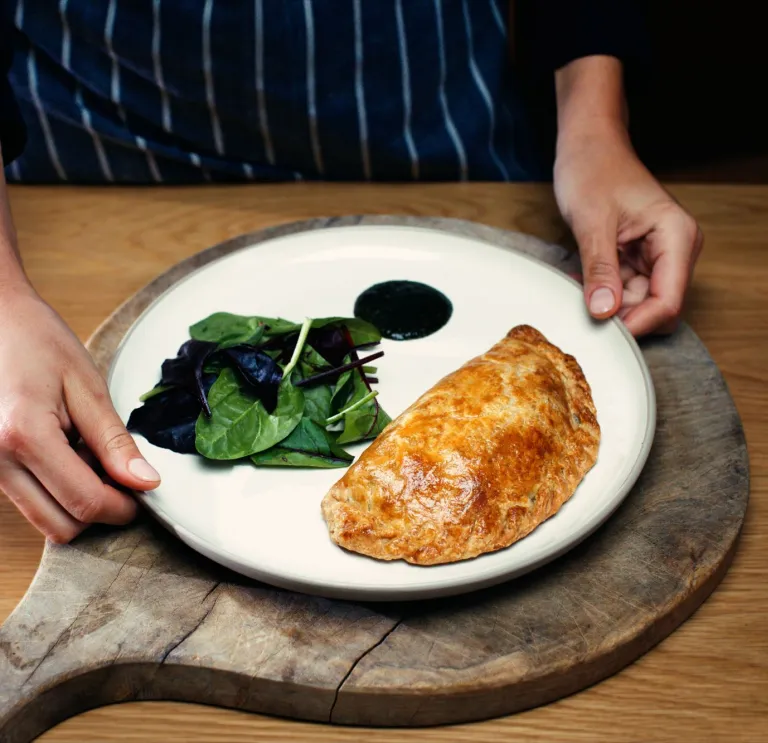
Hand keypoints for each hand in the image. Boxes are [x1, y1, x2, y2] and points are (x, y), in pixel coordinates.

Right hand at [0, 287, 159, 542]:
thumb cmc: (37, 341)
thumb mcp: (86, 387)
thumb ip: (115, 441)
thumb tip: (145, 482)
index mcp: (22, 435)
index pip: (83, 502)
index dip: (122, 507)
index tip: (143, 494)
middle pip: (60, 525)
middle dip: (100, 510)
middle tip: (122, 477)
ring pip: (43, 519)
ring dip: (77, 502)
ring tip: (91, 457)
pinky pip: (28, 500)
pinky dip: (56, 491)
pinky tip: (68, 456)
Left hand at [554, 122, 702, 335]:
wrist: (587, 146)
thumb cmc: (594, 169)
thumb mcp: (592, 222)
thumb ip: (599, 269)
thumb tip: (604, 312)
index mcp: (676, 236)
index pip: (670, 302)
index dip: (638, 323)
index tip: (604, 332)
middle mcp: (673, 249)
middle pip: (656, 308)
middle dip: (620, 315)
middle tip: (582, 308)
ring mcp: (656, 256)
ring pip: (637, 304)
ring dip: (606, 304)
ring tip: (576, 284)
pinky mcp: (637, 259)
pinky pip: (622, 291)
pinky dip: (600, 293)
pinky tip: (578, 279)